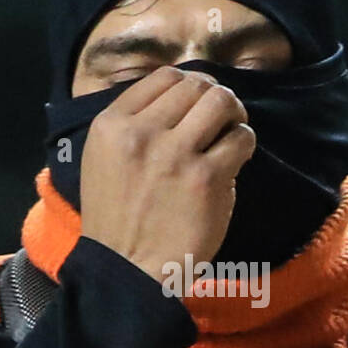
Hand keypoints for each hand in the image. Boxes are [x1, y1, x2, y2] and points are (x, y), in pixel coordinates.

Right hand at [79, 66, 255, 283]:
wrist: (126, 270)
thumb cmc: (117, 219)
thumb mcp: (103, 160)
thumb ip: (134, 126)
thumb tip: (183, 98)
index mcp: (111, 125)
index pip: (164, 77)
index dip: (190, 84)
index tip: (198, 102)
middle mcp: (141, 133)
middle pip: (196, 86)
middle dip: (215, 97)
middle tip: (222, 117)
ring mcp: (175, 154)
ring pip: (220, 102)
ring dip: (234, 113)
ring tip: (232, 130)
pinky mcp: (206, 178)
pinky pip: (241, 139)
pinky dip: (244, 144)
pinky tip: (235, 159)